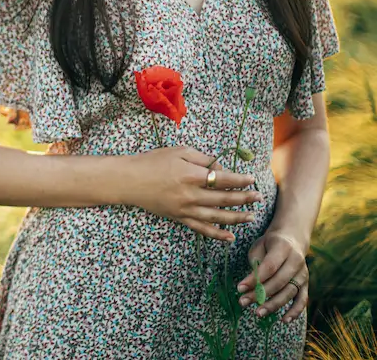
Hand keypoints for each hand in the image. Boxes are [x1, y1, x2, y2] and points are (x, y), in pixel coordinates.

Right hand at [124, 146, 263, 241]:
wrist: (129, 179)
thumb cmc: (153, 161)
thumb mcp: (178, 151)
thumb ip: (203, 158)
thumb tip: (221, 168)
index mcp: (191, 175)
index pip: (223, 179)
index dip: (240, 180)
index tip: (252, 180)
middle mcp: (190, 194)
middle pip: (224, 199)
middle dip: (244, 198)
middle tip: (259, 197)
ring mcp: (184, 209)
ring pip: (216, 216)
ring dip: (236, 217)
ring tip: (251, 216)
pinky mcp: (178, 218)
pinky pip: (201, 228)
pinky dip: (216, 234)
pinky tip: (230, 237)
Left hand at [237, 230, 308, 322]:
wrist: (292, 239)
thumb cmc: (269, 244)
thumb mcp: (259, 246)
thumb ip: (256, 263)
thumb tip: (251, 284)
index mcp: (283, 247)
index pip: (269, 266)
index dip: (255, 279)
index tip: (239, 288)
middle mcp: (297, 261)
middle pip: (279, 281)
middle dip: (260, 294)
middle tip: (242, 302)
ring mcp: (303, 273)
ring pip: (289, 292)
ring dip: (273, 305)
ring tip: (257, 313)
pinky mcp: (306, 284)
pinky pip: (302, 299)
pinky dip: (295, 311)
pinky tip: (284, 320)